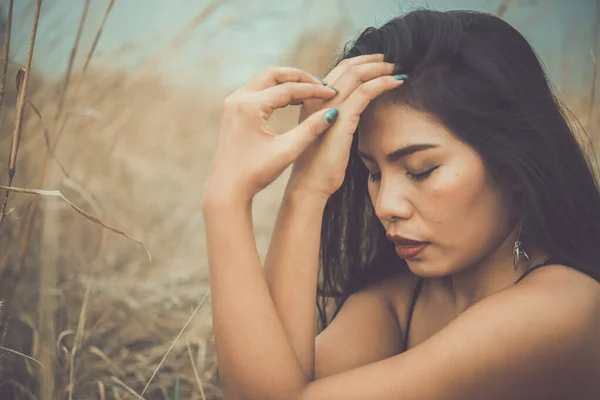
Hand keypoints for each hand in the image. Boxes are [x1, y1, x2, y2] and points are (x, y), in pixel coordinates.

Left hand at [203, 67, 339, 205]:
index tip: (333, 93)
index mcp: (250, 106)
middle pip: (274, 75)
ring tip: (310, 92)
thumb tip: (332, 113)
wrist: (227, 189)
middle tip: (322, 85)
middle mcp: (238, 99)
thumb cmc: (255, 173)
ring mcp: (232, 104)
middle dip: (300, 77)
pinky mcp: (232, 111)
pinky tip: (292, 101)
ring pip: (264, 81)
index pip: (288, 89)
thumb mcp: (287, 150)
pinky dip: (276, 91)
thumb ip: (311, 129)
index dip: (314, 90)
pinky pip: (257, 91)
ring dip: (287, 83)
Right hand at [286, 53, 405, 197]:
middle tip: (389, 60)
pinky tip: (397, 83)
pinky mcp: (342, 117)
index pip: (337, 71)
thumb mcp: (324, 135)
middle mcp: (318, 98)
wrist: (309, 184)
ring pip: (357, 75)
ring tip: (396, 69)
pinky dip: (384, 83)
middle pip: (347, 67)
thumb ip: (335, 119)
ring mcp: (328, 106)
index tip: (376, 63)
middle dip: (371, 60)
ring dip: (380, 69)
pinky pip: (366, 91)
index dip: (358, 63)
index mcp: (312, 100)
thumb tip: (354, 112)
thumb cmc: (318, 165)